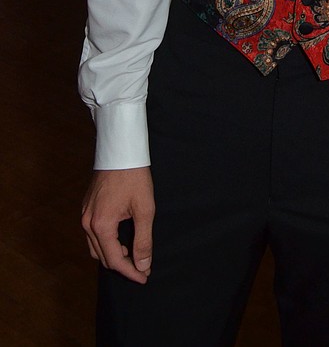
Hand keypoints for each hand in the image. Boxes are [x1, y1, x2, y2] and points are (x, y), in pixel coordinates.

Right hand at [82, 167, 154, 283]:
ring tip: (132, 254)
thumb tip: (143, 265)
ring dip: (113, 255)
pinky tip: (121, 238)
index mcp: (101, 225)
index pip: (114, 260)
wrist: (121, 150)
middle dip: (122, 265)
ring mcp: (85, 215)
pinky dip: (106, 242)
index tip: (145, 277)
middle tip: (142, 268)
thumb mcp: (145, 209)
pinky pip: (93, 235)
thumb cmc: (134, 177)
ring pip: (95, 247)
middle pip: (102, 257)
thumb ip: (143, 240)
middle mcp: (88, 223)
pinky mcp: (86, 208)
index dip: (130, 272)